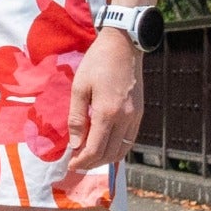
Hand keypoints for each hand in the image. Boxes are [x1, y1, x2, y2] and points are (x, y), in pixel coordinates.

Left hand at [65, 28, 142, 172]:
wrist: (124, 45)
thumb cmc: (97, 63)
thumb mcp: (79, 87)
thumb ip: (76, 118)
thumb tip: (75, 144)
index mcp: (107, 112)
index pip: (95, 149)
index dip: (82, 161)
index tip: (70, 165)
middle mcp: (125, 118)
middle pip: (109, 153)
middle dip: (92, 163)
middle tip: (77, 163)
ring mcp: (136, 117)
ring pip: (122, 150)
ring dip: (106, 159)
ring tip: (89, 157)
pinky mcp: (140, 113)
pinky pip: (130, 139)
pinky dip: (117, 148)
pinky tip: (105, 146)